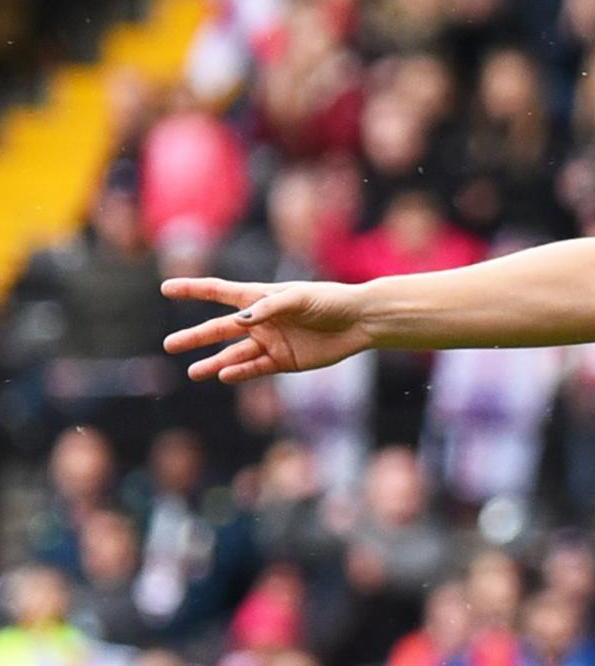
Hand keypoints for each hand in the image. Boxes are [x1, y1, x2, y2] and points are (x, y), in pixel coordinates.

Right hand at [161, 277, 375, 382]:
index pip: (219, 292)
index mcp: (259, 297)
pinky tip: (224, 376)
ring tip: (193, 372)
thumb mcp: (299, 298)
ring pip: (234, 354)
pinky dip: (241, 373)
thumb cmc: (329, 301)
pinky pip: (257, 368)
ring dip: (214, 363)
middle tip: (169, 345)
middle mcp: (260, 321)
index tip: (166, 288)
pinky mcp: (284, 361)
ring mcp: (270, 342)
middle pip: (219, 330)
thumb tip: (240, 320)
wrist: (358, 322)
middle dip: (195, 337)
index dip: (193, 290)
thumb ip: (269, 307)